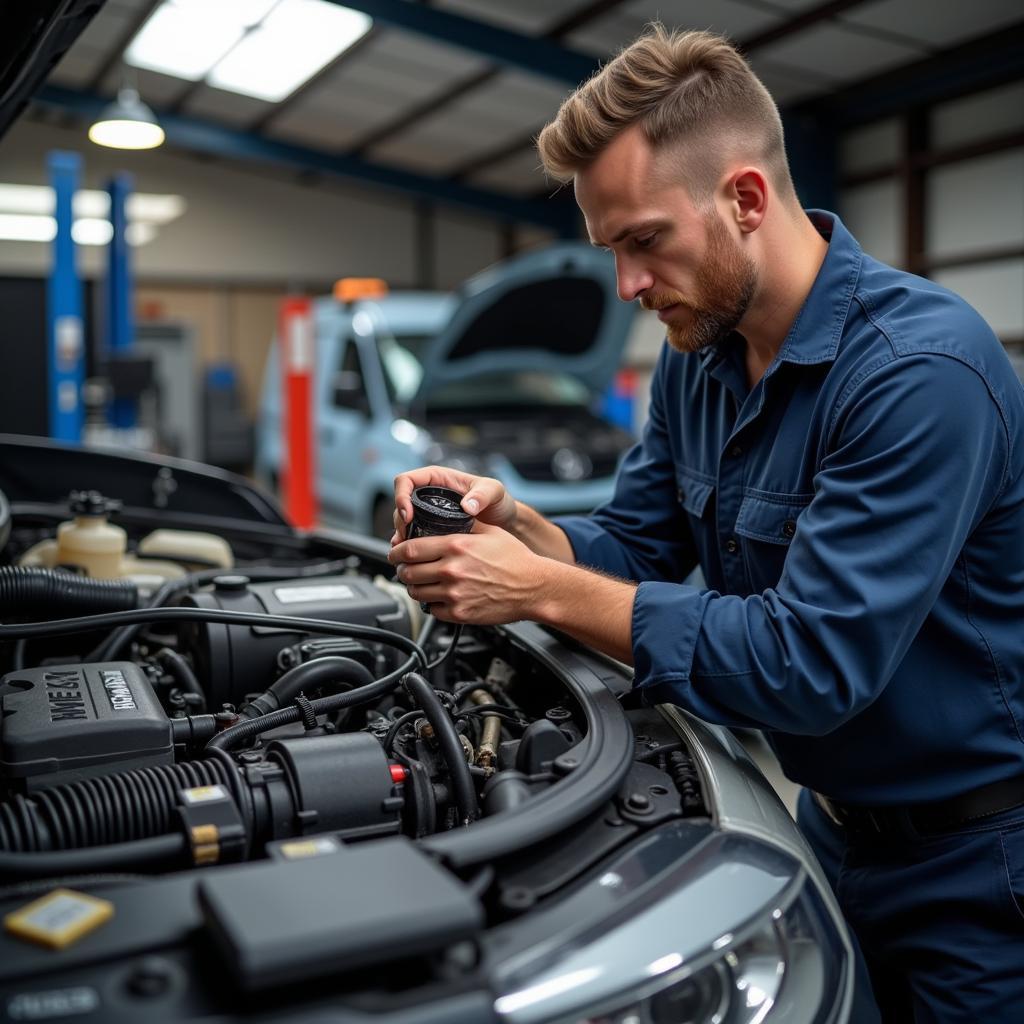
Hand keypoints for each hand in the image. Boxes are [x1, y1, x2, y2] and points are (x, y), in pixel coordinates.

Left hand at [388, 523, 544, 624]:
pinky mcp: (460, 613)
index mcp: (456, 546)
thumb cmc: (515, 559)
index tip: (394, 552)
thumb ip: (463, 524)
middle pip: (408, 572)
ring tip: (421, 582)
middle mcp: (452, 570)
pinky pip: (433, 610)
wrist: (534, 587)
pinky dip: (432, 604)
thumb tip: (441, 518)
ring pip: (416, 593)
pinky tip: (440, 596)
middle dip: (402, 570)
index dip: (396, 551)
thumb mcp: (489, 531)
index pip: (410, 549)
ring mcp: (454, 594)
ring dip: (414, 587)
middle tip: (405, 568)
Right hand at [391, 465, 517, 543]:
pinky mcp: (430, 528)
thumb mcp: (494, 492)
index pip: (405, 480)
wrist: (504, 523)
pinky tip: (413, 557)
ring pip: (403, 521)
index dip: (401, 496)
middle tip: (406, 538)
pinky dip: (409, 545)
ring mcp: (427, 511)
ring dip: (401, 535)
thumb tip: (468, 506)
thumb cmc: (499, 502)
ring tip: (406, 551)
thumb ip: (483, 494)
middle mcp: (428, 493)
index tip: (408, 515)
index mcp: (437, 478)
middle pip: (401, 503)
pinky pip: (412, 534)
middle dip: (399, 521)